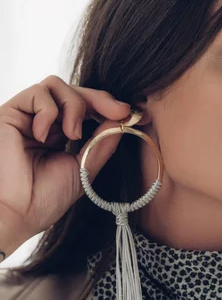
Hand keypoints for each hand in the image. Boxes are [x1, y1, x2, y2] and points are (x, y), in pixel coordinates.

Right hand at [0, 75, 132, 245]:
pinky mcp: (10, 113)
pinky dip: (48, 110)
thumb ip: (102, 143)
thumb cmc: (44, 198)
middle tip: (119, 111)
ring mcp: (27, 117)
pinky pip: (37, 92)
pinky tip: (45, 135)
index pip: (87, 108)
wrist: (18, 213)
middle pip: (75, 92)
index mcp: (61, 135)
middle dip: (101, 99)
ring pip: (57, 86)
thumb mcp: (84, 168)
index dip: (109, 106)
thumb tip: (124, 119)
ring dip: (74, 105)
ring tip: (73, 135)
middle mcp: (44, 122)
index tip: (132, 114)